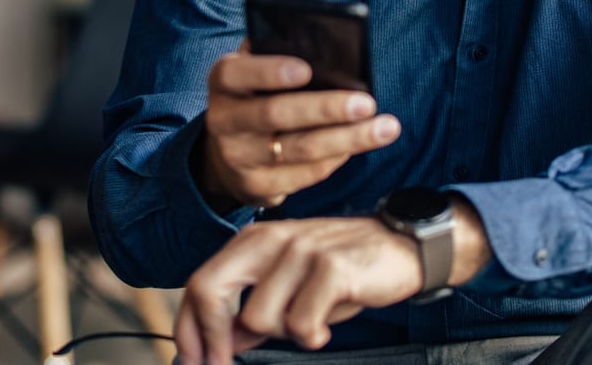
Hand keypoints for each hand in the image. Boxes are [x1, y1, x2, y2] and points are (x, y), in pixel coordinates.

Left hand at [174, 216, 422, 364]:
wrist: (402, 246)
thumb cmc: (345, 267)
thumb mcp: (293, 281)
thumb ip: (254, 304)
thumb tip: (221, 341)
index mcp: (256, 239)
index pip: (200, 282)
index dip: (189, 329)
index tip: (194, 362)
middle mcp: (272, 238)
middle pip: (210, 290)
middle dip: (211, 338)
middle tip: (226, 362)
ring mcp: (301, 250)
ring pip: (258, 318)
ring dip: (281, 333)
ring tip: (309, 320)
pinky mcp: (330, 267)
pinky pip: (301, 324)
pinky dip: (313, 335)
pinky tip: (327, 325)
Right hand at [198, 50, 400, 209]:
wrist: (228, 148)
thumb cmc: (259, 93)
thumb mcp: (258, 69)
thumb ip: (281, 54)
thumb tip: (330, 48)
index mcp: (225, 81)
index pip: (239, 74)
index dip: (270, 71)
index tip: (308, 69)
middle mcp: (224, 120)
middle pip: (277, 115)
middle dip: (326, 108)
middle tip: (367, 103)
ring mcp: (238, 158)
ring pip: (299, 149)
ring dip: (347, 139)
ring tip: (384, 128)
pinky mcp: (257, 187)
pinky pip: (305, 175)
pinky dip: (337, 159)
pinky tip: (360, 144)